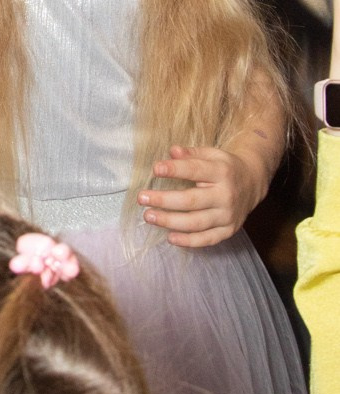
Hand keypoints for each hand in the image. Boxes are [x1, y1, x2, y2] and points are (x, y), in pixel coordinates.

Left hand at [139, 145, 262, 246]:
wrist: (253, 183)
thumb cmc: (224, 167)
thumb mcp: (211, 154)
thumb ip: (191, 154)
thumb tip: (172, 151)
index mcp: (222, 172)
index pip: (195, 170)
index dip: (175, 170)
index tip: (155, 169)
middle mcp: (226, 195)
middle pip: (192, 200)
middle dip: (164, 200)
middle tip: (142, 198)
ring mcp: (228, 215)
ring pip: (196, 222)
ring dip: (170, 221)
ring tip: (149, 216)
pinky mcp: (228, 230)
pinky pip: (207, 239)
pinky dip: (189, 241)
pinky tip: (170, 238)